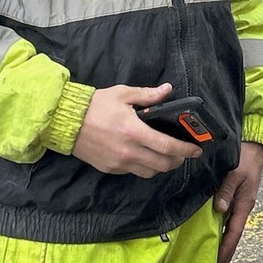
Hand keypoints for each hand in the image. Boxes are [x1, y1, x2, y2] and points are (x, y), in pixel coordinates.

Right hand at [72, 83, 202, 177]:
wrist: (66, 121)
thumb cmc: (95, 105)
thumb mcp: (123, 94)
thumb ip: (148, 95)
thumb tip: (168, 90)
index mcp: (134, 131)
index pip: (167, 146)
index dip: (186, 150)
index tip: (196, 150)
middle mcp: (128, 151)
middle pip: (162, 164)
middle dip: (178, 161)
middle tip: (184, 154)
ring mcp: (119, 163)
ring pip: (149, 172)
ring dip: (161, 166)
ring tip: (166, 156)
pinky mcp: (110, 168)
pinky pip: (133, 172)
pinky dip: (143, 167)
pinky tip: (145, 156)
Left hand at [214, 141, 262, 262]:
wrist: (255, 146)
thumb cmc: (246, 158)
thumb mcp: (235, 173)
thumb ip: (226, 191)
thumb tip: (219, 210)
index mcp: (244, 204)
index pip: (234, 232)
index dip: (226, 249)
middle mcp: (243, 206)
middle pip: (233, 233)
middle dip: (225, 251)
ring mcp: (240, 201)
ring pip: (230, 226)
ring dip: (223, 240)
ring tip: (213, 254)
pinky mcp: (236, 195)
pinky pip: (228, 216)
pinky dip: (222, 227)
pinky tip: (214, 231)